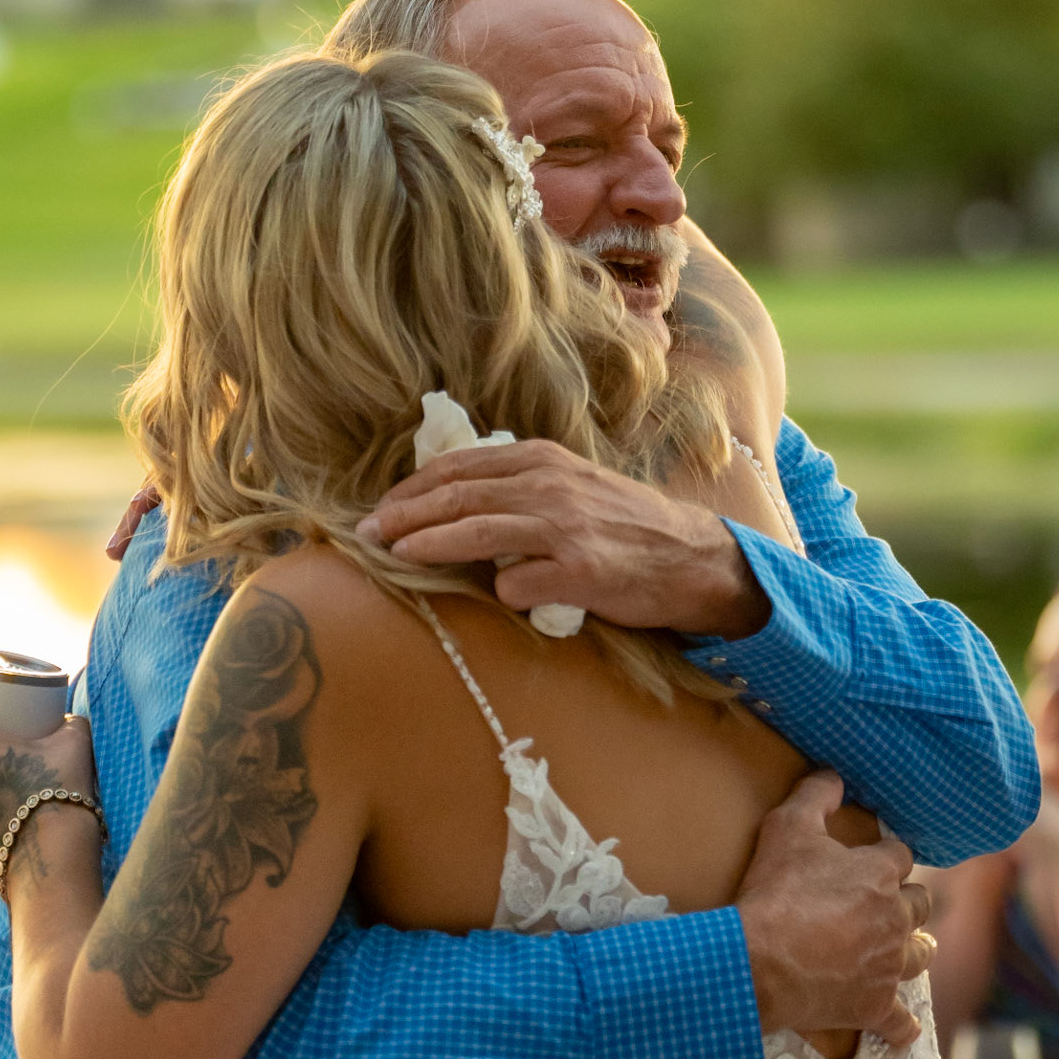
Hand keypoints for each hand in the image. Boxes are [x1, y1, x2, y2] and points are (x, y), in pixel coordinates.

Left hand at [356, 440, 771, 640]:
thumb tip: (456, 500)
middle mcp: (550, 486)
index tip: (381, 508)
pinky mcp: (581, 571)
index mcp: (543, 460)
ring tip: (394, 553)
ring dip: (430, 543)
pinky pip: (523, 583)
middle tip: (367, 532)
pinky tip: (496, 597)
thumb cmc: (624, 528)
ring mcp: (565, 528)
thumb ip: (520, 487)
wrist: (691, 558)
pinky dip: (503, 591)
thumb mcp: (571, 487)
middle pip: (459, 495)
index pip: (461, 467)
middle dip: (406, 513)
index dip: (414, 488)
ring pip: (479, 530)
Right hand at [733, 772, 931, 1047]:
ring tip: (907, 950)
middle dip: (907, 903)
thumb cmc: (774, 892)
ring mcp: (889, 966)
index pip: (901, 856)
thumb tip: (833, 773)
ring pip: (921, 956)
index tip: (875, 862)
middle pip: (920, 905)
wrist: (758, 961)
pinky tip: (901, 1031)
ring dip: (915, 950)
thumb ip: (814, 796)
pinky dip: (900, 1027)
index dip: (887, 857)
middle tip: (887, 906)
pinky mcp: (875, 1006)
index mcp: (880, 874)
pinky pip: (900, 1023)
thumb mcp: (786, 828)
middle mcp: (896, 918)